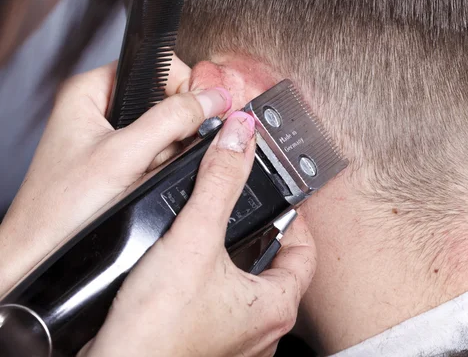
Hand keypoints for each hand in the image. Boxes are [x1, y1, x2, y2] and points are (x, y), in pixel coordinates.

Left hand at [0, 56, 230, 294]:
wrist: (41, 256)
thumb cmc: (61, 209)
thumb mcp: (124, 156)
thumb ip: (172, 120)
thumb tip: (213, 98)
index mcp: (90, 90)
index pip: (157, 67)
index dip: (186, 87)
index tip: (205, 110)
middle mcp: (99, 109)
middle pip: (164, 100)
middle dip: (176, 129)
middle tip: (163, 154)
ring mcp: (109, 137)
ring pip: (164, 130)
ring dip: (168, 152)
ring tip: (146, 174)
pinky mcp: (117, 161)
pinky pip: (157, 154)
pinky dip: (161, 167)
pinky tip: (145, 183)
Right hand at [82, 112, 316, 356]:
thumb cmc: (156, 330)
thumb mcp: (194, 240)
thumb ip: (219, 184)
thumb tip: (240, 138)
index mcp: (275, 306)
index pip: (305, 251)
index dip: (295, 219)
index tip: (281, 198)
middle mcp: (262, 330)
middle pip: (277, 268)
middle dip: (261, 235)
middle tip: (246, 209)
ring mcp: (234, 341)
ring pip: (247, 288)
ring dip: (235, 258)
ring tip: (214, 233)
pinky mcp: (205, 343)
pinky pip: (221, 304)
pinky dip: (212, 281)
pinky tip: (187, 269)